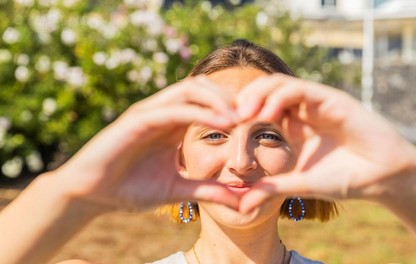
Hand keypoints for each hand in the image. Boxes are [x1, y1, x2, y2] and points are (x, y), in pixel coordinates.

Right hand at [53, 77, 240, 211]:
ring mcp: (150, 112)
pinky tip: (222, 124)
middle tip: (257, 114)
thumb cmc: (129, 189)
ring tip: (242, 117)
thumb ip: (208, 191)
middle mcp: (165, 112)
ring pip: (191, 90)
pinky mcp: (137, 119)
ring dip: (219, 100)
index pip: (210, 103)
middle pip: (205, 88)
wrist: (91, 195)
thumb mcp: (177, 190)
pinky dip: (200, 112)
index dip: (236, 108)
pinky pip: (174, 109)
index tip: (260, 122)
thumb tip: (242, 203)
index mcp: (175, 124)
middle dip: (232, 98)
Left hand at [237, 74, 415, 211]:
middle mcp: (302, 110)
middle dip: (242, 101)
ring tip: (241, 114)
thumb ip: (271, 189)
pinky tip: (266, 114)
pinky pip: (300, 89)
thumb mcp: (300, 183)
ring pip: (278, 84)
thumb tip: (240, 206)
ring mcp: (316, 102)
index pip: (259, 109)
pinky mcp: (332, 99)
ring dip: (256, 95)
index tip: (221, 129)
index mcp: (293, 125)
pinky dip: (279, 97)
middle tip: (225, 118)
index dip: (238, 115)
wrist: (383, 177)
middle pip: (263, 92)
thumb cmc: (345, 179)